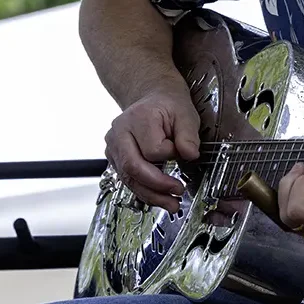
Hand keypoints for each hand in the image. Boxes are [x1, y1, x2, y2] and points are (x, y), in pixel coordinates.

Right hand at [104, 82, 200, 212]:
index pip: (152, 149)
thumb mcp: (185, 114)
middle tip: (177, 193)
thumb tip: (190, 155)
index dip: (170, 155)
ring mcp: (113, 146)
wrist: (153, 99)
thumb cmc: (168, 105)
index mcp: (138, 118)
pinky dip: (144, 191)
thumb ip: (188, 135)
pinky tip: (159, 196)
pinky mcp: (115, 158)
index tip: (181, 151)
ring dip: (150, 195)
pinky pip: (127, 179)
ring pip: (128, 179)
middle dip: (156, 187)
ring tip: (171, 203)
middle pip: (133, 168)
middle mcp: (119, 132)